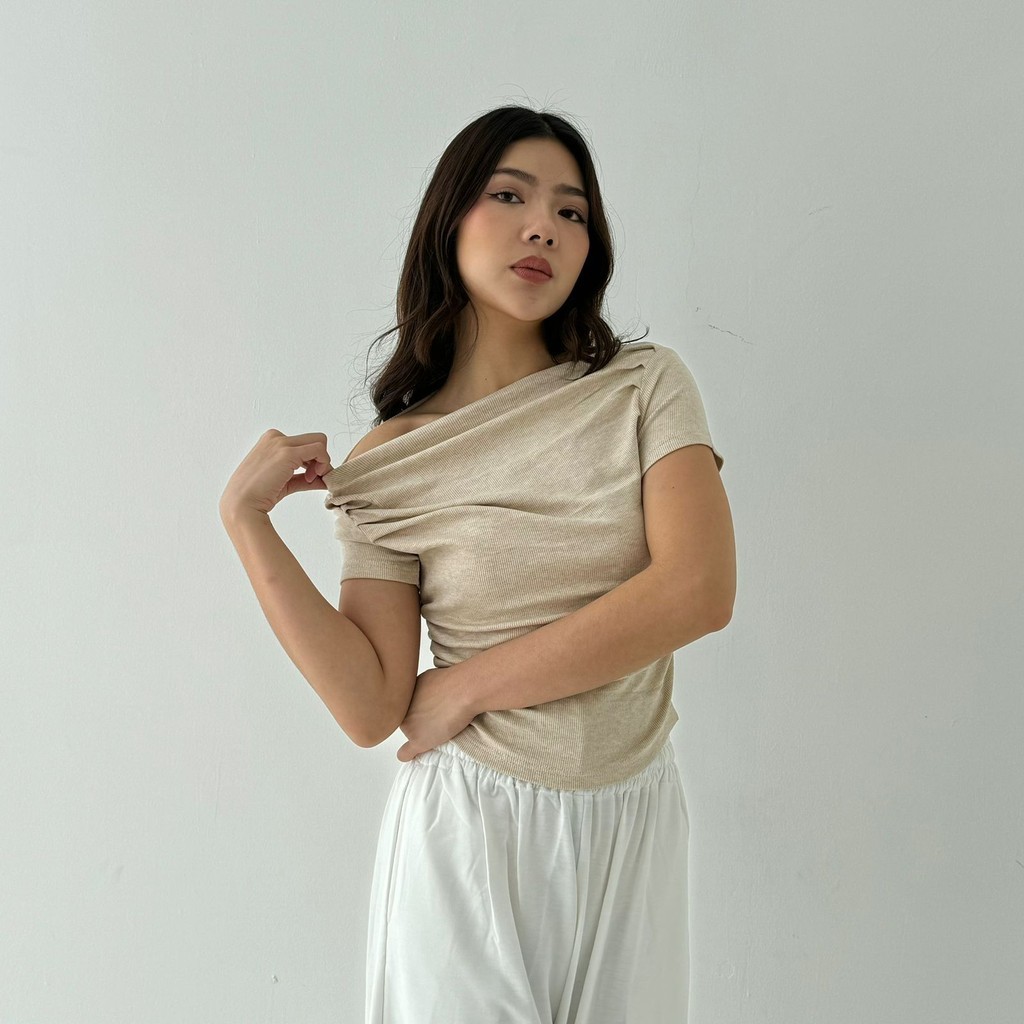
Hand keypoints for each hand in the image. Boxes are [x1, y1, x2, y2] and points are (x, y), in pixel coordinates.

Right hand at [219, 429, 333, 520]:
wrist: (242, 504)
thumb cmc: (258, 496)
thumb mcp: (285, 482)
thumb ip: (304, 478)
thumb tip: (325, 480)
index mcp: (271, 440)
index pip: (303, 443)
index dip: (311, 460)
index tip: (308, 477)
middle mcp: (275, 437)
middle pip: (314, 439)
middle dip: (320, 459)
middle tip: (313, 477)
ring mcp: (281, 443)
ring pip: (320, 441)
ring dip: (323, 462)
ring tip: (311, 479)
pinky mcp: (288, 453)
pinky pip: (320, 450)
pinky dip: (324, 464)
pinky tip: (313, 478)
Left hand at [395, 666, 478, 761]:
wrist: (462, 691)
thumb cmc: (451, 682)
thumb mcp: (426, 678)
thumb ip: (418, 690)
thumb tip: (422, 696)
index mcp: (402, 696)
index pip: (404, 708)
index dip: (417, 709)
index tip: (427, 709)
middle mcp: (401, 711)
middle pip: (407, 720)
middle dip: (418, 720)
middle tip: (436, 715)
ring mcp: (409, 727)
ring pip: (411, 734)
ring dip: (421, 733)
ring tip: (441, 724)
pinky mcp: (418, 741)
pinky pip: (406, 753)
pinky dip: (408, 755)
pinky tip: (411, 756)